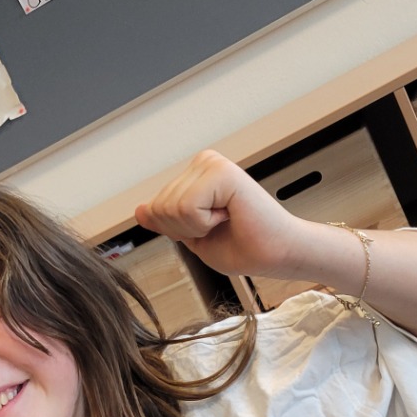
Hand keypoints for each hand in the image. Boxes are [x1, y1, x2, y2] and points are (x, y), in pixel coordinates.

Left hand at [135, 150, 306, 281]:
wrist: (276, 254)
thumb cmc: (244, 246)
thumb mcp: (192, 237)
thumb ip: (166, 221)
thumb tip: (140, 210)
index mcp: (195, 174)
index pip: (155, 207)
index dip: (177, 231)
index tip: (210, 228)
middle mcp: (203, 162)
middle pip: (159, 208)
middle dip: (185, 230)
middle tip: (220, 226)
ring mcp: (212, 164)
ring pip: (171, 209)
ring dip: (197, 227)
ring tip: (226, 220)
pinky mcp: (222, 172)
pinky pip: (187, 208)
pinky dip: (205, 224)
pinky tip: (229, 215)